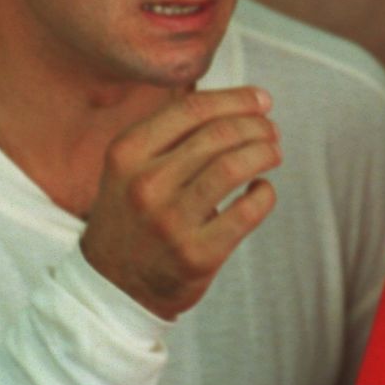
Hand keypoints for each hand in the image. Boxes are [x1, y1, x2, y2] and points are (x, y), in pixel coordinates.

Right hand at [80, 86, 279, 318]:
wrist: (111, 285)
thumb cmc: (133, 214)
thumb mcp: (130, 166)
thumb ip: (171, 133)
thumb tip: (241, 102)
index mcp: (127, 153)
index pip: (192, 109)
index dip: (236, 99)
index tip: (262, 100)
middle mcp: (145, 185)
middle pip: (219, 134)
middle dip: (257, 125)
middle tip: (271, 130)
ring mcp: (170, 222)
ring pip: (234, 167)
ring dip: (265, 153)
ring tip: (273, 153)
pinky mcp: (197, 256)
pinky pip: (248, 211)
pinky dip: (265, 193)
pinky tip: (262, 189)